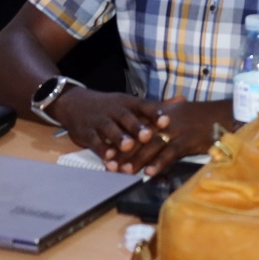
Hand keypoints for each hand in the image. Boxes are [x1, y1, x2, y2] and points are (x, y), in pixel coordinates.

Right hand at [51, 87, 167, 167]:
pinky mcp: (87, 134)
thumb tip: (183, 99)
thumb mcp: (131, 102)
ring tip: (128, 147)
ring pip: (110, 130)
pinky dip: (102, 151)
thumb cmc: (110, 106)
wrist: (75, 103)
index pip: (144, 106)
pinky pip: (95, 143)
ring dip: (119, 139)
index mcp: (128, 103)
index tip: (167, 120)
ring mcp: (100, 121)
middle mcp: (115, 111)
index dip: (155, 113)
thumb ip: (156, 106)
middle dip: (137, 127)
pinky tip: (109, 160)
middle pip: (127, 118)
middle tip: (147, 135)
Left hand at [119, 97, 231, 176]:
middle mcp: (167, 119)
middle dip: (124, 152)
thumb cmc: (204, 118)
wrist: (226, 115)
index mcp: (163, 113)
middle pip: (140, 137)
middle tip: (109, 165)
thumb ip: (164, 122)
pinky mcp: (188, 139)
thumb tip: (148, 135)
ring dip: (137, 159)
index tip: (107, 151)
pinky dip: (159, 163)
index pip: (137, 127)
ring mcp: (177, 129)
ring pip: (152, 145)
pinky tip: (149, 173)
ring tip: (124, 171)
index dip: (122, 140)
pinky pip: (171, 152)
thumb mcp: (181, 115)